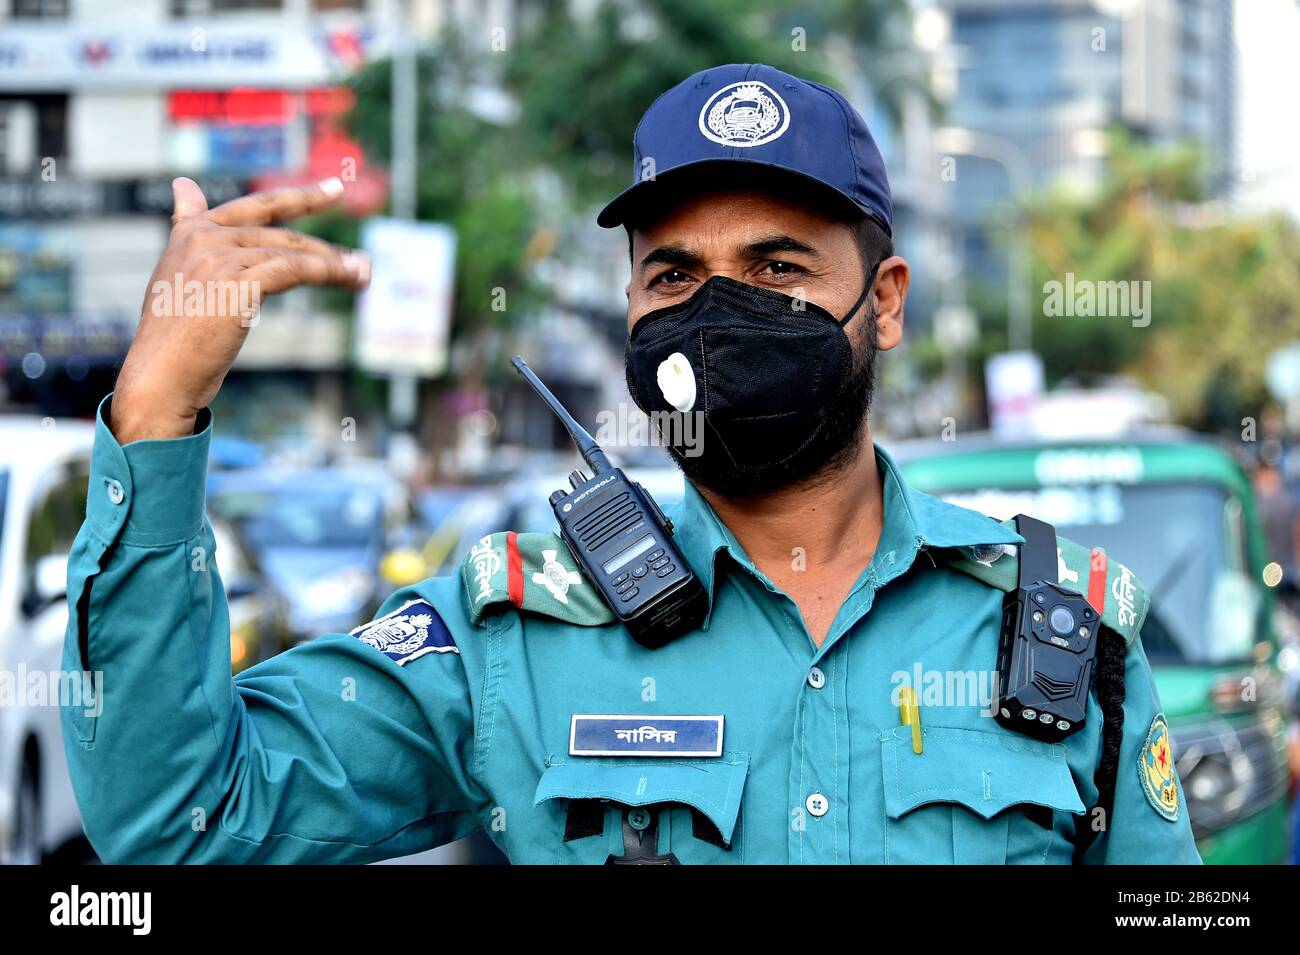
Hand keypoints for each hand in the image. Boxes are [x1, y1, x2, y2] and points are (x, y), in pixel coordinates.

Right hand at [111, 177, 369, 442]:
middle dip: (325, 247)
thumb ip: (187, 229)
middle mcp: (204, 237)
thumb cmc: (171, 338)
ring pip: (293, 252)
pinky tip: (352, 278)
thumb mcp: (175, 273)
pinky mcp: (238, 282)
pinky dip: (329, 272)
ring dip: (335, 264)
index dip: (300, 197)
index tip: (335, 189)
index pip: (256, 207)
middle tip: (362, 259)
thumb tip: (183, 183)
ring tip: (365, 274)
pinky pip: (296, 269)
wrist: (158, 375)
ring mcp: (220, 257)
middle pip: (282, 233)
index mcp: (190, 232)